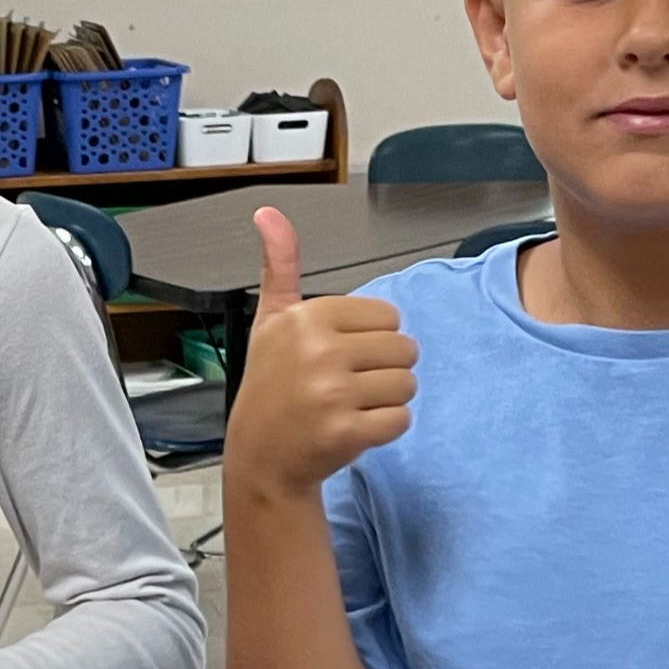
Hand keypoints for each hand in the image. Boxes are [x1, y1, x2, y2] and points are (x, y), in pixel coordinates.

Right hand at [222, 208, 419, 496]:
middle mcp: (319, 351)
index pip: (387, 316)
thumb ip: (280, 266)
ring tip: (350, 406)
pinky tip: (353, 428)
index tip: (334, 356)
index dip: (370, 339)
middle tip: (345, 385)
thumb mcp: (270, 321)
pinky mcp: (346, 431)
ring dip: (387, 400)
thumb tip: (268, 212)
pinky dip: (385, 428)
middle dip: (384, 369)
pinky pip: (401, 419)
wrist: (261, 456)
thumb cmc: (271, 385)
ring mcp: (333, 393)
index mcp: (307, 317)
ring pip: (407, 384)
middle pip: (404, 349)